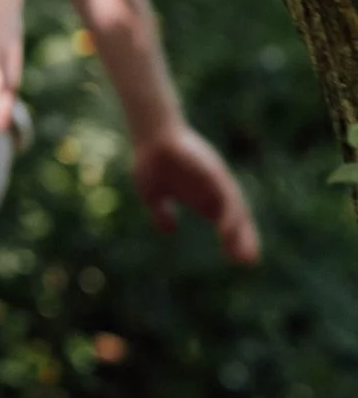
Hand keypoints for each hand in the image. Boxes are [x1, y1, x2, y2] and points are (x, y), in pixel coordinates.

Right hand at [133, 122, 261, 262]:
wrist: (148, 135)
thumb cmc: (150, 160)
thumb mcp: (153, 194)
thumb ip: (161, 212)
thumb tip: (168, 229)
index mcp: (203, 196)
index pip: (224, 221)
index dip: (232, 240)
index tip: (237, 260)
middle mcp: (215, 189)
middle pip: (235, 218)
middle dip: (243, 239)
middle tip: (248, 262)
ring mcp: (216, 180)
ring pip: (235, 209)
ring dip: (241, 231)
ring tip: (243, 253)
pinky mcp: (214, 172)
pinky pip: (226, 196)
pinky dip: (230, 214)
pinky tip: (228, 231)